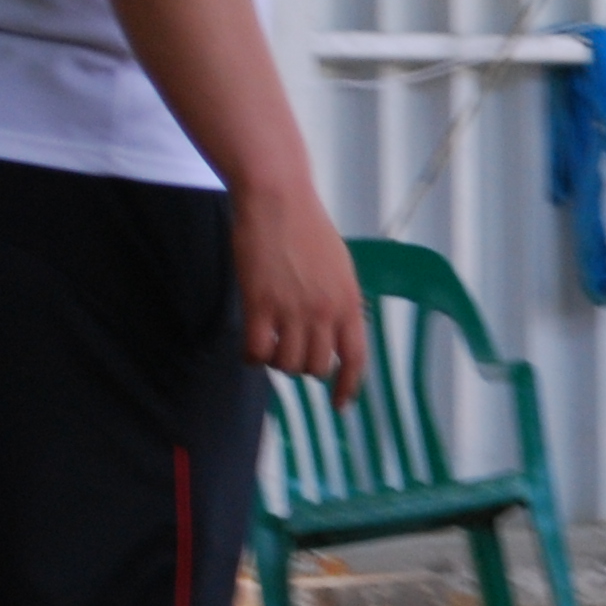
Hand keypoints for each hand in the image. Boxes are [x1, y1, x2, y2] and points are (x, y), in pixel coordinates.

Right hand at [235, 183, 366, 403]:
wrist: (278, 200)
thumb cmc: (307, 229)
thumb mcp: (340, 268)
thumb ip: (341, 302)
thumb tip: (337, 334)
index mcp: (350, 302)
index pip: (356, 358)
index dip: (348, 386)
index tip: (338, 405)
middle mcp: (325, 311)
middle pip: (316, 366)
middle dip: (302, 368)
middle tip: (288, 351)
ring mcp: (292, 309)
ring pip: (286, 363)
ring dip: (276, 361)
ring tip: (269, 342)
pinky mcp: (259, 303)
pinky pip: (255, 350)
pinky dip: (251, 356)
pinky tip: (249, 346)